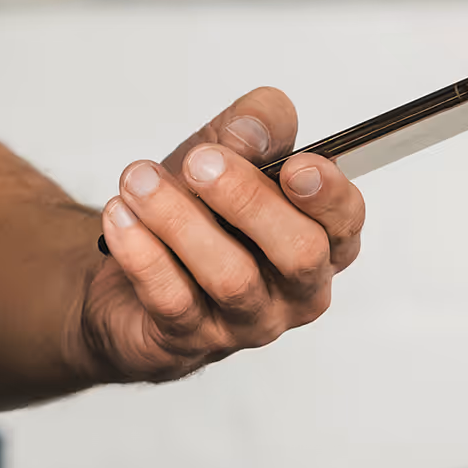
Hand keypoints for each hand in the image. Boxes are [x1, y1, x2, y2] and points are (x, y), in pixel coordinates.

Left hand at [80, 88, 366, 383]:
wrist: (130, 270)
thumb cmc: (198, 211)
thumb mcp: (228, 151)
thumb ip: (255, 126)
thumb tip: (252, 131)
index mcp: (323, 240)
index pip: (346, 221)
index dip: (328, 194)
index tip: (294, 165)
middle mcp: (296, 290)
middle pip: (299, 253)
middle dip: (249, 201)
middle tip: (199, 163)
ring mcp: (247, 322)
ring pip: (231, 278)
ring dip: (180, 220)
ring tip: (139, 181)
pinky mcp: (191, 340)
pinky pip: (173, 300)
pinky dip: (143, 253)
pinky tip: (120, 216)